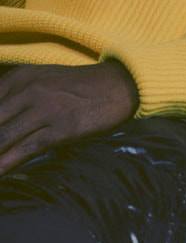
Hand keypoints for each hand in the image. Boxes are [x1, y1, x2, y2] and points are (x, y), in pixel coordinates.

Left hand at [0, 61, 138, 175]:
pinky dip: (6, 165)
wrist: (117, 85)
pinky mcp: (60, 128)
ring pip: (2, 137)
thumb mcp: (40, 80)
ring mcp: (44, 109)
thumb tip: (0, 119)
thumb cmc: (76, 86)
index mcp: (18, 77)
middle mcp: (27, 90)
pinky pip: (26, 149)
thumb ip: (13, 97)